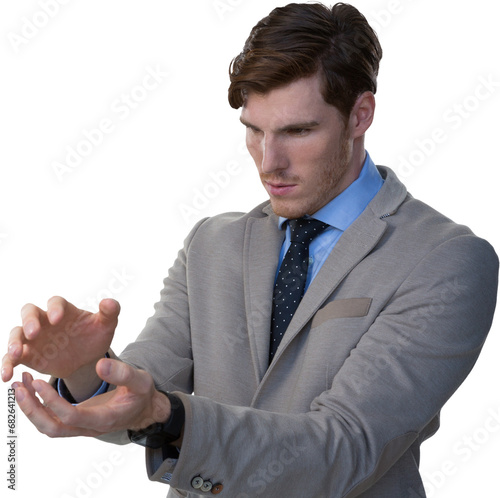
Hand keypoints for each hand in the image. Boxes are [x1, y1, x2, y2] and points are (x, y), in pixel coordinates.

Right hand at [2, 297, 118, 381]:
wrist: (86, 359)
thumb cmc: (94, 337)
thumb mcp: (106, 326)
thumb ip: (110, 312)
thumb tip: (109, 302)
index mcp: (64, 310)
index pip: (55, 302)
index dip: (54, 308)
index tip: (57, 319)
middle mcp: (45, 320)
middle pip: (29, 312)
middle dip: (29, 321)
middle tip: (33, 333)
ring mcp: (34, 338)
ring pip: (16, 334)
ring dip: (14, 342)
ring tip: (17, 354)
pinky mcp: (28, 355)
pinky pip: (12, 358)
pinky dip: (7, 365)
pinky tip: (7, 377)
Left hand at [11, 358, 171, 437]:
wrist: (145, 409)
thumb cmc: (142, 395)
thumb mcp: (140, 381)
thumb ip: (123, 373)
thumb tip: (101, 364)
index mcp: (104, 419)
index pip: (71, 417)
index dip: (52, 402)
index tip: (38, 382)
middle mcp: (89, 427)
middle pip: (52, 428)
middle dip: (32, 409)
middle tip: (20, 386)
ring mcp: (82, 427)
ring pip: (49, 427)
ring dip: (31, 409)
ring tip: (21, 385)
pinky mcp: (78, 422)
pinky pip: (52, 421)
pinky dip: (38, 407)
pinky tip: (33, 389)